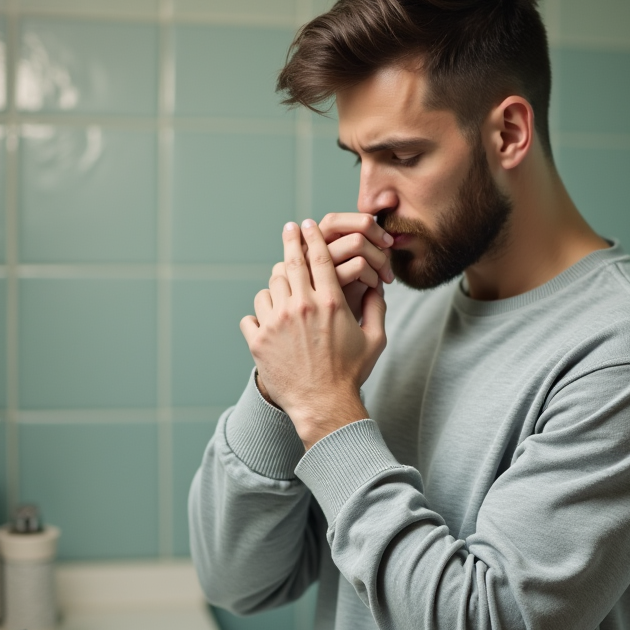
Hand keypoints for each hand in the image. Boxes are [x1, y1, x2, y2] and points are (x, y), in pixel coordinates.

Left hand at [241, 220, 387, 447]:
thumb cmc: (351, 374)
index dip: (312, 236)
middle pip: (290, 263)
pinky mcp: (258, 341)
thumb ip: (377, 309)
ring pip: (269, 288)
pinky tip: (267, 325)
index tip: (307, 224)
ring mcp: (276, 323)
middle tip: (289, 230)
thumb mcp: (375, 340)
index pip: (318, 257)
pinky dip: (258, 318)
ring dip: (276, 287)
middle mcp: (300, 306)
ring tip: (281, 291)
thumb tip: (378, 286)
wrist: (323, 406)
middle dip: (290, 242)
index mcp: (330, 302)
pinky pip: (251, 317)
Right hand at [320, 213, 394, 318]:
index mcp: (317, 245)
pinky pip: (358, 265)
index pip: (341, 218)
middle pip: (347, 222)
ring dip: (379, 256)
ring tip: (383, 276)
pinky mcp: (325, 285)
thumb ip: (358, 253)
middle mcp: (312, 251)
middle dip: (375, 233)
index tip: (386, 242)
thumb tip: (385, 238)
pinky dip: (373, 274)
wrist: (334, 337)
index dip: (368, 225)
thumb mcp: (349, 274)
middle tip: (388, 250)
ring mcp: (316, 267)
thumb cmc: (342, 306)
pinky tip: (373, 288)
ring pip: (356, 242)